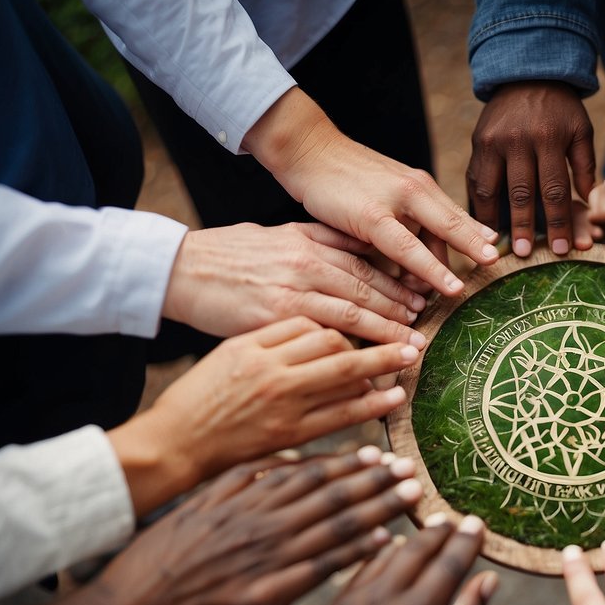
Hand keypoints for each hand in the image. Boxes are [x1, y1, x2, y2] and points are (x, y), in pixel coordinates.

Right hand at [25, 449, 421, 604]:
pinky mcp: (270, 596)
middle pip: (333, 497)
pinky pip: (323, 570)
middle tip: (411, 470)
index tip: (379, 454)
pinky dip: (356, 555)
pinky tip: (384, 545)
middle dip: (377, 483)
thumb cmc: (164, 554)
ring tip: (410, 499)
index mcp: (247, 498)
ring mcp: (269, 560)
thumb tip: (287, 457)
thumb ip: (244, 477)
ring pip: (336, 529)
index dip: (349, 462)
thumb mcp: (201, 501)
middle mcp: (264, 524)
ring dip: (378, 511)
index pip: (310, 473)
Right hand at [107, 317, 411, 514]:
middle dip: (379, 340)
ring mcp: (283, 404)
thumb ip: (271, 338)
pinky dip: (371, 405)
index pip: (313, 325)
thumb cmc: (199, 396)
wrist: (175, 443)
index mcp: (253, 345)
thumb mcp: (229, 353)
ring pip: (344, 378)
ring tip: (408, 362)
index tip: (368, 324)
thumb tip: (320, 329)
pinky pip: (341, 416)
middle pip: (337, 345)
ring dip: (383, 369)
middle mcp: (271, 371)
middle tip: (411, 337)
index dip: (346, 325)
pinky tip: (392, 397)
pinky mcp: (290, 434)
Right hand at [164, 221, 427, 344]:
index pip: (364, 262)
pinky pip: (323, 340)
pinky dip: (352, 354)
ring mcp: (291, 293)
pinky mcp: (275, 321)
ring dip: (387, 333)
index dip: (396, 280)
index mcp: (306, 242)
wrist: (177, 271)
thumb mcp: (274, 235)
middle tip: (427, 324)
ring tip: (411, 348)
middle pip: (367, 288)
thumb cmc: (224, 256)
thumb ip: (316, 240)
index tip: (420, 294)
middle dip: (401, 308)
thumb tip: (355, 241)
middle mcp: (305, 264)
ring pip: (353, 314)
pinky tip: (372, 368)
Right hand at [244, 88, 499, 296]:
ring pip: (438, 235)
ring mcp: (396, 201)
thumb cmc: (344, 179)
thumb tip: (428, 254)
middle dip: (479, 248)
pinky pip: (407, 248)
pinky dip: (428, 269)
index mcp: (420, 185)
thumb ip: (407, 219)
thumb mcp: (384, 194)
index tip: (500, 256)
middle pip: (456, 223)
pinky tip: (443, 287)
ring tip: (470, 289)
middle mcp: (415, 189)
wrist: (308, 149)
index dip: (477, 237)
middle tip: (501, 271)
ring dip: (455, 263)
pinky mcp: (372, 215)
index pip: (455, 215)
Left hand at [293, 515, 495, 604]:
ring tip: (430, 526)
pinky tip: (392, 544)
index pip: (451, 563)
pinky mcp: (343, 597)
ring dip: (415, 536)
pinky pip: (367, 561)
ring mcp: (364, 594)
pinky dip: (384, 548)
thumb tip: (488, 581)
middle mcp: (392, 595)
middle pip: (421, 548)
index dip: (467, 541)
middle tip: (455, 518)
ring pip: (393, 550)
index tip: (478, 524)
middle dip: (442, 530)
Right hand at [467, 81, 595, 256]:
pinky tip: (481, 225)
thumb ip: (585, 167)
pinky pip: (476, 180)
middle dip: (525, 227)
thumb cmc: (561, 108)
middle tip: (526, 256)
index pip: (555, 189)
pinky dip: (478, 205)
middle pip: (521, 193)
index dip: (558, 222)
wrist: (527, 73)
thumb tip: (590, 205)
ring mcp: (493, 142)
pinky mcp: (477, 143)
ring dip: (494, 222)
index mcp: (549, 138)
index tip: (561, 249)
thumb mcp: (581, 130)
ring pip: (492, 190)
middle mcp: (518, 141)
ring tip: (496, 248)